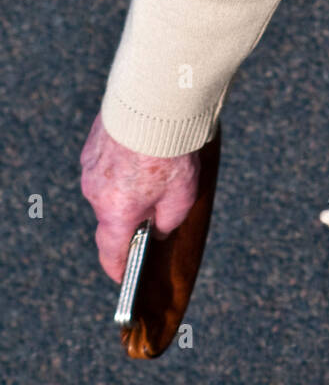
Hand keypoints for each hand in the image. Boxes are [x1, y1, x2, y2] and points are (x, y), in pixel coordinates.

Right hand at [80, 112, 200, 282]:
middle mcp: (95, 193)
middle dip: (131, 216)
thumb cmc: (170, 155)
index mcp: (115, 213)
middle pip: (112, 216)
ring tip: (155, 172)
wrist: (153, 106)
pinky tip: (141, 153)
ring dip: (127, 186)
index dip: (119, 268)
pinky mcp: (92, 144)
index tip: (123, 278)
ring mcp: (90, 167)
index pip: (112, 253)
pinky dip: (121, 164)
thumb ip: (168, 222)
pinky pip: (106, 163)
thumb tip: (157, 229)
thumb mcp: (182, 198)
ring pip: (109, 187)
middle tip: (156, 206)